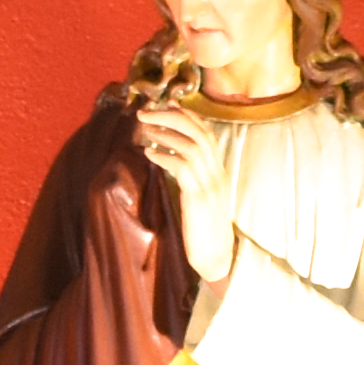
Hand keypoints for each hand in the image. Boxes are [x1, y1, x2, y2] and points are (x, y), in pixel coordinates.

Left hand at [127, 97, 234, 276]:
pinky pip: (183, 167)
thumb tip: (169, 158)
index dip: (185, 115)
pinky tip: (149, 153)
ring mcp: (210, 184)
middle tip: (144, 112)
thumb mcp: (199, 199)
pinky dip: (164, 155)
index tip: (165, 105)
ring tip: (144, 129)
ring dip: (165, 131)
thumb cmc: (205, 232)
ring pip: (191, 144)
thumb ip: (190, 178)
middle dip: (170, 115)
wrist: (219, 259)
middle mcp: (217, 173)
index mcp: (218, 171)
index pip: (206, 132)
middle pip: (198, 130)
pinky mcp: (199, 197)